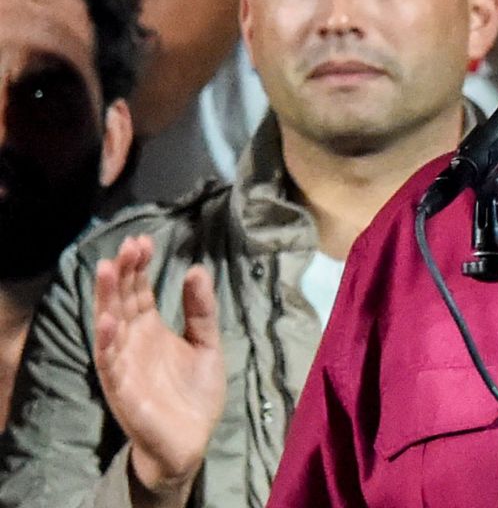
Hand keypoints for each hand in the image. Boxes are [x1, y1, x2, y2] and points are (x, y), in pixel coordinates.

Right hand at [93, 236, 224, 502]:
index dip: (139, 266)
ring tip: (107, 269)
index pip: (139, 290)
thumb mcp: (206, 343)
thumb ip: (201, 309)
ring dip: (106, 299)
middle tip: (129, 245)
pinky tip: (109, 321)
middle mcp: (132, 341)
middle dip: (122, 273)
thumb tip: (196, 268)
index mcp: (151, 328)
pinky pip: (109, 363)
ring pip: (109, 325)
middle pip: (122, 300)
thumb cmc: (195, 392)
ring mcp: (124, 364)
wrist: (192, 439)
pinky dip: (107, 342)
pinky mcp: (122, 389)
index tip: (143, 240)